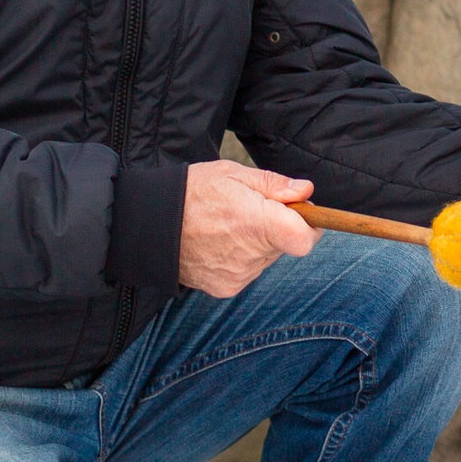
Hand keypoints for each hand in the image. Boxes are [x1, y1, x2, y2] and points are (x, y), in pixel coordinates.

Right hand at [178, 159, 316, 296]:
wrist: (149, 225)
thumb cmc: (192, 192)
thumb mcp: (233, 174)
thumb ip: (274, 184)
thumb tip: (306, 190)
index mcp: (257, 223)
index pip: (305, 239)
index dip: (311, 226)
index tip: (301, 213)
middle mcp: (251, 254)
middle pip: (285, 245)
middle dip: (278, 228)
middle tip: (251, 209)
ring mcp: (239, 275)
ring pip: (266, 257)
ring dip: (258, 243)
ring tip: (228, 225)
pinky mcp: (226, 287)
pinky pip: (248, 271)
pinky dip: (241, 257)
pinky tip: (218, 243)